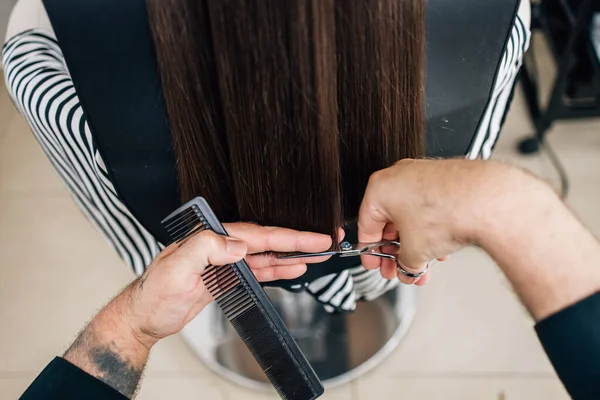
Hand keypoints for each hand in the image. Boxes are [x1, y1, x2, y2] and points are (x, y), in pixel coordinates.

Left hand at [118, 224, 333, 347]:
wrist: (144, 316)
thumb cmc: (154, 293)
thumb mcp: (175, 268)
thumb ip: (205, 249)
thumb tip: (237, 245)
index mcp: (213, 238)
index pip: (259, 235)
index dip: (289, 237)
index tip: (313, 238)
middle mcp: (222, 246)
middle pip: (268, 242)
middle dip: (298, 242)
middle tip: (326, 242)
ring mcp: (226, 262)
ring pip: (267, 256)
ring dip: (292, 257)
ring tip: (318, 256)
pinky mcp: (227, 278)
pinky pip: (258, 272)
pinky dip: (277, 271)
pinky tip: (293, 269)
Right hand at [358, 159, 517, 284]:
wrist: (487, 199)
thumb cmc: (448, 212)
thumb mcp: (414, 251)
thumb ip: (403, 265)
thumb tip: (406, 269)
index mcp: (380, 188)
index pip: (366, 227)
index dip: (370, 253)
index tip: (375, 264)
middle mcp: (399, 176)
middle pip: (390, 222)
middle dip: (397, 252)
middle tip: (400, 270)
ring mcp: (422, 175)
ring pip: (412, 217)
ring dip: (417, 245)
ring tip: (425, 265)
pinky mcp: (443, 179)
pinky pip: (429, 209)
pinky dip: (431, 230)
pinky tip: (440, 249)